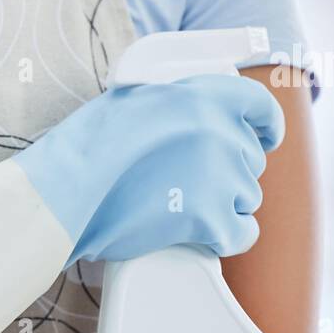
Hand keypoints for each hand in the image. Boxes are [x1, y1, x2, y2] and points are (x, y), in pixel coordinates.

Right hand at [14, 74, 283, 264]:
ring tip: (182, 210)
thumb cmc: (86, 147)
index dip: (266, 127)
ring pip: (247, 198)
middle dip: (228, 172)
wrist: (67, 191)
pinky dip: (226, 238)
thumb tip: (191, 118)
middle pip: (250, 160)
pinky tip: (202, 237)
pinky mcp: (213, 220)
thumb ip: (175, 104)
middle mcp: (223, 132)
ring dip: (223, 206)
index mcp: (205, 95)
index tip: (264, 139)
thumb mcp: (135, 99)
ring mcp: (222, 177)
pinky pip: (242, 234)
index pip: (262, 107)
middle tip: (190, 184)